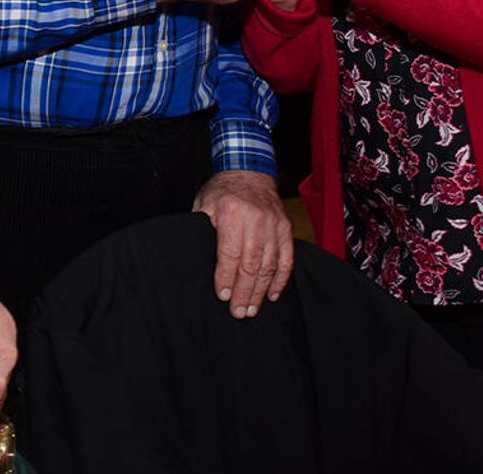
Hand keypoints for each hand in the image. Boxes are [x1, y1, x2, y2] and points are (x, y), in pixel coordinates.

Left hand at [194, 170, 293, 317]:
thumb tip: (196, 261)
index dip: (226, 277)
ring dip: (261, 291)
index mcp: (232, 212)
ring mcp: (274, 224)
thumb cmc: (222, 191)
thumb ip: (202, 230)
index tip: (223, 296)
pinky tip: (272, 295)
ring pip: (269, 264)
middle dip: (244, 291)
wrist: (248, 170)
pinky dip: (280, 279)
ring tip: (252, 309)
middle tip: (238, 312)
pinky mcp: (285, 228)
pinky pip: (286, 258)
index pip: (230, 252)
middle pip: (251, 263)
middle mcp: (256, 219)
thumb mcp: (203, 204)